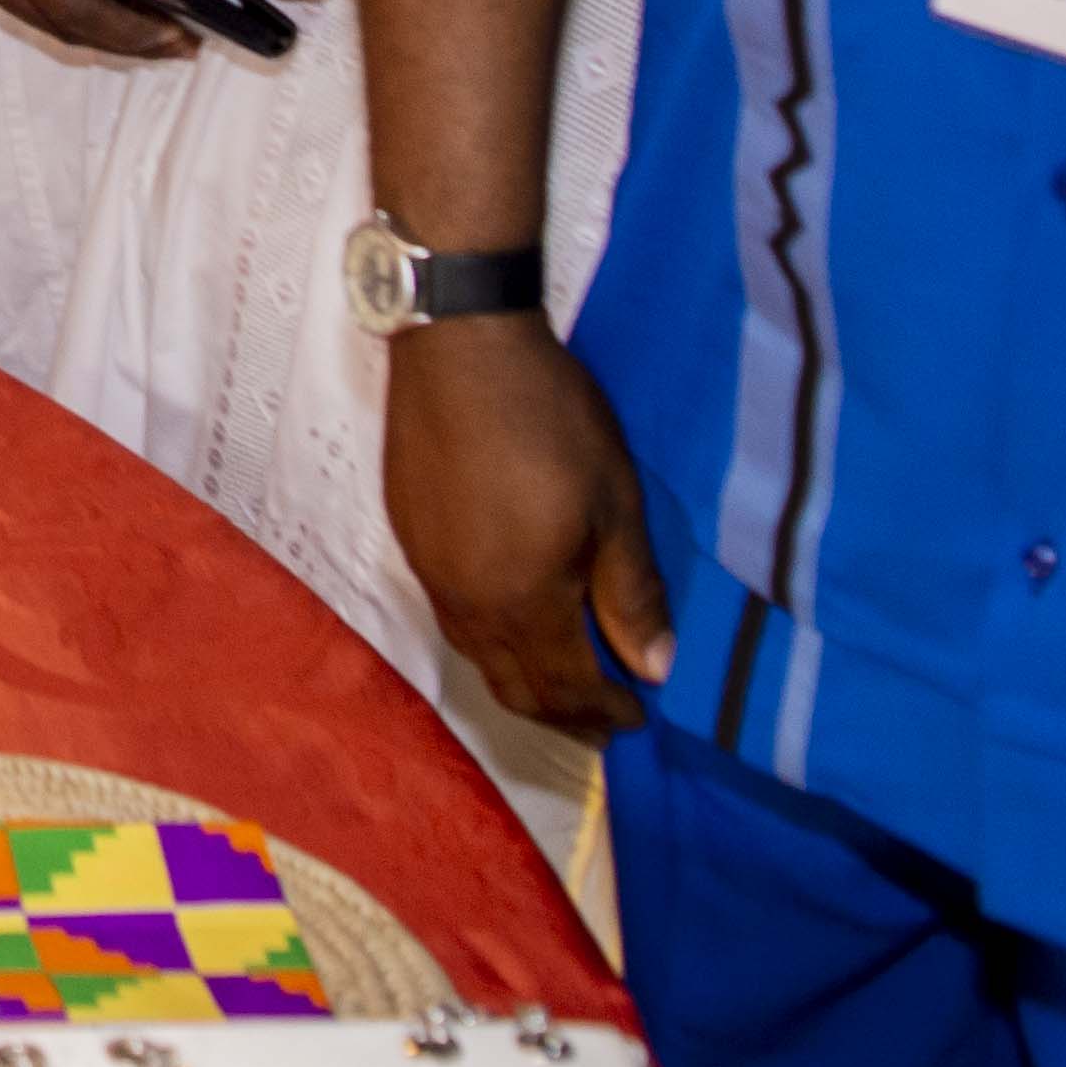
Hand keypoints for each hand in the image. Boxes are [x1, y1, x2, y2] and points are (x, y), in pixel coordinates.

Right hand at [381, 310, 671, 738]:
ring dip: (522, 680)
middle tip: (602, 721)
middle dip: (562, 715)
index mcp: (524, 601)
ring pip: (476, 655)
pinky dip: (489, 639)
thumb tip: (655, 668)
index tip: (639, 717)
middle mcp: (468, 603)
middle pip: (513, 686)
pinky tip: (509, 617)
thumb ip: (633, 593)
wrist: (460, 345)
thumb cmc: (550, 419)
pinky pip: (451, 616)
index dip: (607, 713)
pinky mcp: (410, 537)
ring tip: (559, 680)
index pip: (567, 688)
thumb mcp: (614, 503)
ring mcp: (430, 571)